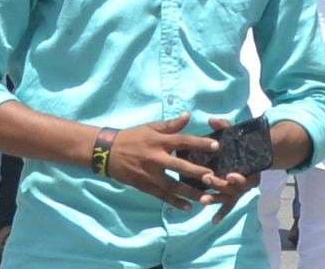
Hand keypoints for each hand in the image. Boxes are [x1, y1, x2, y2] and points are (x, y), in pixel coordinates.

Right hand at [106, 115, 224, 210]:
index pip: (182, 141)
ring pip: (172, 186)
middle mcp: (155, 158)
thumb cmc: (132, 137)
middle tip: (214, 177)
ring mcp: (150, 174)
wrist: (107, 152)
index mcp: (158, 141)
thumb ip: (170, 125)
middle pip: (180, 167)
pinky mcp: (144, 186)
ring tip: (206, 199)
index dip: (199, 144)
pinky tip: (188, 207)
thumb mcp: (150, 127)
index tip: (216, 146)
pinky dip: (175, 202)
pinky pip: (162, 196)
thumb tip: (188, 116)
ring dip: (190, 193)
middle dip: (197, 172)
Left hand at [196, 119, 259, 219]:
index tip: (229, 175)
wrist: (258, 154)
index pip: (245, 176)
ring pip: (228, 198)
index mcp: (250, 167)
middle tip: (208, 179)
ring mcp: (239, 190)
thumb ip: (226, 127)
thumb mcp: (236, 134)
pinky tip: (213, 221)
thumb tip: (212, 120)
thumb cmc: (243, 144)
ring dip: (216, 199)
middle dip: (221, 185)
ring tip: (203, 200)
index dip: (238, 178)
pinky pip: (228, 206)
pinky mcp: (233, 195)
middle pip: (234, 188)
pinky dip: (221, 213)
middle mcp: (246, 181)